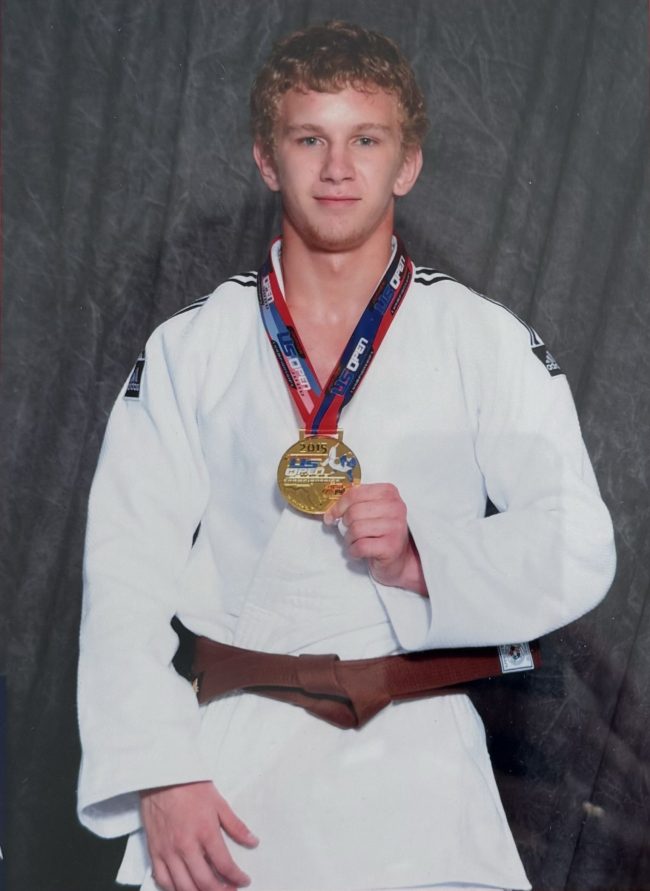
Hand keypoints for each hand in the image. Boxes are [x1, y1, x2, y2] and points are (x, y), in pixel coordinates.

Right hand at [140, 781, 257, 889]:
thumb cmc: (190, 786)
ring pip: (183, 887)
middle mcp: (186, 846)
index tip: (243, 880)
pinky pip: (162, 879)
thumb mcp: (219, 802)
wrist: (163, 776)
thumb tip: (253, 841)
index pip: (225, 865)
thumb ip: (236, 826)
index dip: (237, 877)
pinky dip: (174, 889)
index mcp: (205, 832)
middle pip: (205, 882)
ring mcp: (168, 851)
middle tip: (230, 890)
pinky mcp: (154, 851)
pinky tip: (184, 888)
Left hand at [323, 483, 427, 595]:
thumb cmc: (381, 532)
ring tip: (356, 542)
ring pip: (356, 529)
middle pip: (354, 512)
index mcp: (389, 493)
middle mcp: (396, 507)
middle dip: (345, 525)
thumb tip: (330, 512)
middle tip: (349, 532)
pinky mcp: (391, 546)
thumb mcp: (371, 511)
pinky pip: (360, 546)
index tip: (333, 515)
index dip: (339, 505)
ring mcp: (395, 527)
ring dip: (349, 539)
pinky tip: (360, 551)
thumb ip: (354, 504)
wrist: (399, 558)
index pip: (355, 493)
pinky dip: (354, 550)